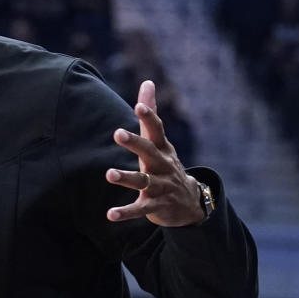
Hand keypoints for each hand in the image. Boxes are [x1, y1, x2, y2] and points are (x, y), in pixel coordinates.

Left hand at [104, 81, 204, 226]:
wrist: (189, 202)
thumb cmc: (166, 164)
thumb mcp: (160, 140)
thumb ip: (150, 113)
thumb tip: (147, 82)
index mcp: (162, 149)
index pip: (157, 130)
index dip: (149, 117)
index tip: (138, 105)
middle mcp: (162, 166)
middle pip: (149, 152)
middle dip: (135, 143)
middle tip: (118, 133)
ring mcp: (161, 187)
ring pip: (144, 181)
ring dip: (127, 177)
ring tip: (109, 174)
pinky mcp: (156, 206)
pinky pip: (140, 209)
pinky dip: (126, 213)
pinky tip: (110, 214)